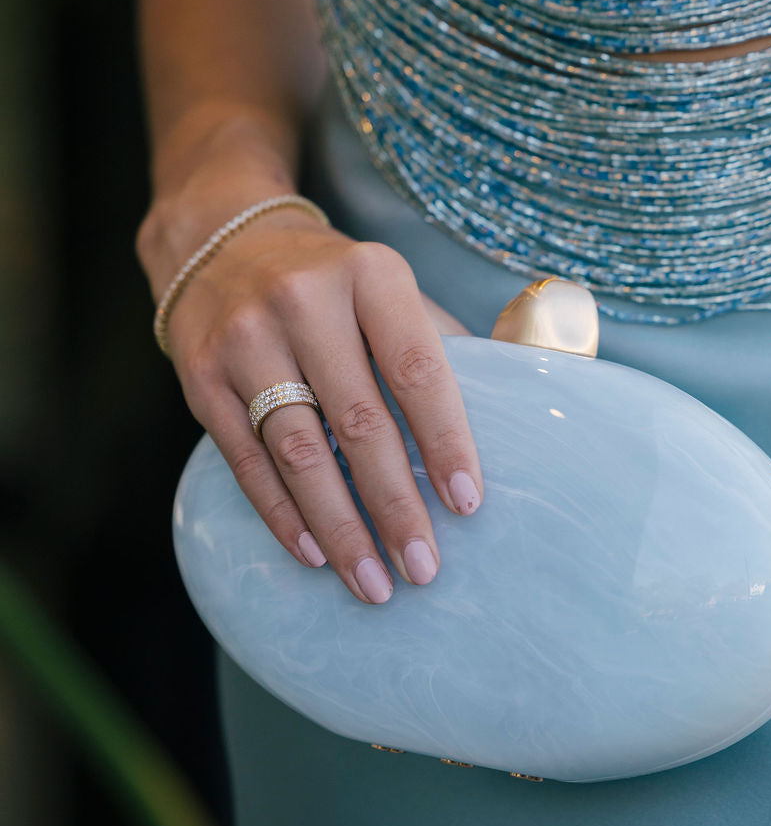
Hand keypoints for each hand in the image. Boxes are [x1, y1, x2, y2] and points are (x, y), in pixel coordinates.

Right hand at [156, 207, 484, 603]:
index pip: (417, 369)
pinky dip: (283, 514)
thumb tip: (513, 412)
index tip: (467, 504)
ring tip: (373, 582)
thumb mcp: (390, 287)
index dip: (445, 440)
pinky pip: (247, 460)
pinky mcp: (202, 378)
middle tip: (423, 567)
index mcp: (370, 275)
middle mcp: (303, 302)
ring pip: (298, 451)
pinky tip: (316, 553)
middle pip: (358, 421)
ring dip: (340, 527)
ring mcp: (245, 340)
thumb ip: (442, 343)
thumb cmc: (334, 283)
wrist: (221, 243)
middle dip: (394, 505)